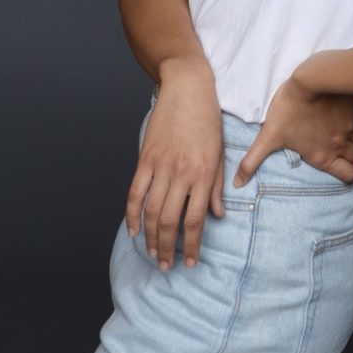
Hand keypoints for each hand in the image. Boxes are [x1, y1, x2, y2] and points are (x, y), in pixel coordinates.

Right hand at [125, 61, 224, 270]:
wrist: (188, 87)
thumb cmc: (208, 119)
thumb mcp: (220, 152)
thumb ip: (216, 185)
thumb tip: (217, 215)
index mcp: (203, 173)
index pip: (195, 219)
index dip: (192, 245)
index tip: (191, 262)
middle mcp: (181, 173)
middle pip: (169, 221)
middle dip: (167, 248)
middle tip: (166, 265)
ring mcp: (160, 165)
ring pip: (151, 211)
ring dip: (150, 237)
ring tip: (152, 253)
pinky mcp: (145, 157)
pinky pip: (135, 192)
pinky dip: (132, 214)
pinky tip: (133, 230)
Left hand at [232, 71, 352, 187]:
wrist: (309, 80)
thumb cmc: (287, 108)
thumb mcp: (268, 136)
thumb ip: (252, 162)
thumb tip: (236, 184)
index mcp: (322, 156)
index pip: (349, 177)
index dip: (349, 176)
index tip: (344, 170)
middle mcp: (340, 146)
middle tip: (343, 153)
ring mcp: (350, 129)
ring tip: (345, 138)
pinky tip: (352, 125)